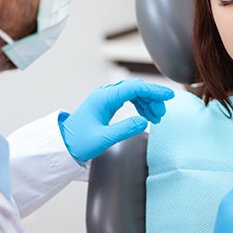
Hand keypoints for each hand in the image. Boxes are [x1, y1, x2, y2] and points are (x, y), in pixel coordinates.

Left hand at [58, 78, 173, 161]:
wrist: (63, 145)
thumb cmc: (79, 142)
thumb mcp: (103, 139)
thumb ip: (124, 129)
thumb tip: (144, 121)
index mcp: (104, 98)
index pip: (134, 88)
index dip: (153, 90)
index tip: (168, 95)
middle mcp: (105, 94)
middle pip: (135, 88)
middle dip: (152, 98)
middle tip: (161, 114)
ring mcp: (106, 98)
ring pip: (133, 92)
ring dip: (147, 102)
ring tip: (156, 117)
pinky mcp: (107, 104)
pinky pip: (128, 98)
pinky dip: (140, 105)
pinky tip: (146, 115)